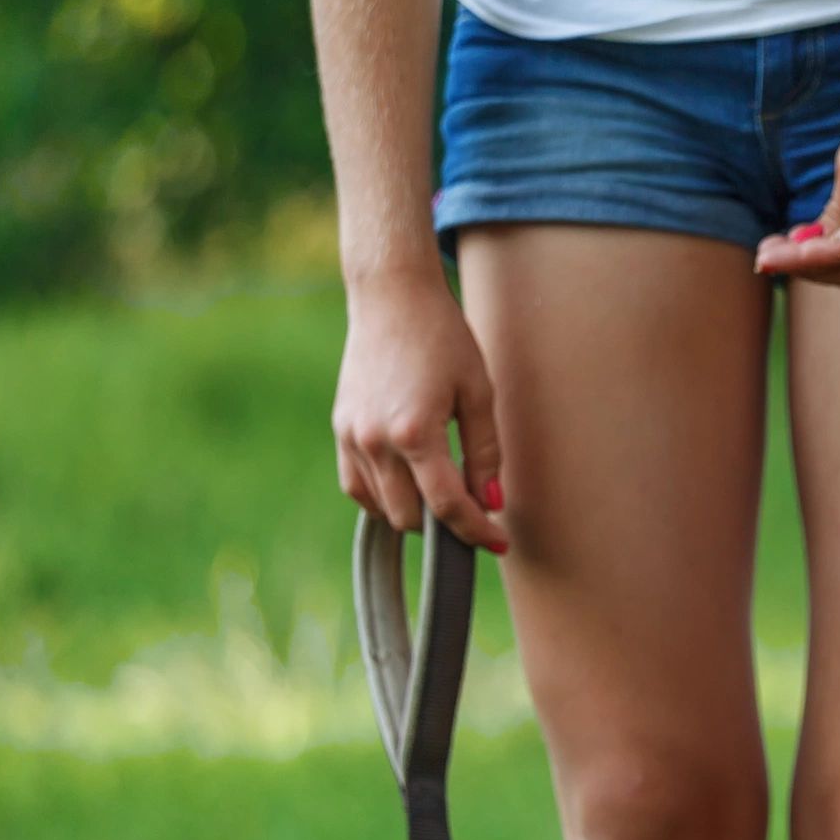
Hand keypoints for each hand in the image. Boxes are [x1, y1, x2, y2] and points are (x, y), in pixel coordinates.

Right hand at [331, 266, 508, 552]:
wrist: (392, 297)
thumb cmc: (443, 338)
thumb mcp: (479, 392)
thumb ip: (484, 452)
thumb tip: (490, 502)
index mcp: (414, 432)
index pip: (446, 505)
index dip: (476, 531)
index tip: (499, 542)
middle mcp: (375, 440)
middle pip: (410, 516)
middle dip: (445, 524)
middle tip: (474, 513)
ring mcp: (351, 436)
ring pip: (381, 507)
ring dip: (414, 512)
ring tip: (443, 495)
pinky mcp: (340, 428)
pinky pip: (356, 485)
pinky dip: (382, 497)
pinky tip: (408, 486)